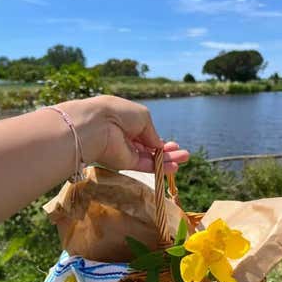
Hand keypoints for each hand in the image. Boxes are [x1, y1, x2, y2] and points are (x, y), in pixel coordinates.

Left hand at [56, 95, 189, 172]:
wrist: (97, 125)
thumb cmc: (118, 113)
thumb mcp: (142, 116)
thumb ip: (152, 132)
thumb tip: (159, 145)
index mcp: (127, 121)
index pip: (145, 134)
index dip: (159, 140)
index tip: (173, 144)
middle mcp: (126, 137)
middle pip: (150, 147)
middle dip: (167, 151)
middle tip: (183, 153)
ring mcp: (125, 151)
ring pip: (150, 158)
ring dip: (168, 159)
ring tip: (185, 158)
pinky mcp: (125, 164)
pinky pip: (146, 166)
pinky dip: (160, 167)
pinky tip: (174, 167)